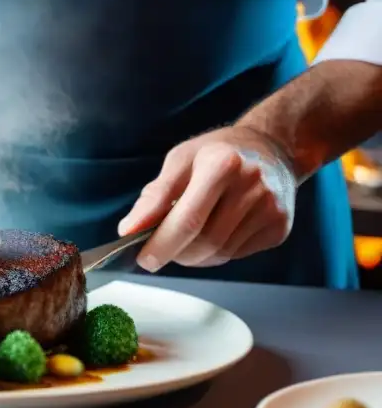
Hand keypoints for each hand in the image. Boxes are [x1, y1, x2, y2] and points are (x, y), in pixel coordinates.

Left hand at [117, 125, 297, 271]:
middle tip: (160, 249)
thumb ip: (154, 195)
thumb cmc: (217, 152)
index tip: (144, 259)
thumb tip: (129, 230)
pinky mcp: (279, 228)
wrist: (273, 148)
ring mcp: (271, 210)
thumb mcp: (180, 160)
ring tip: (184, 240)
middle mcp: (252, 187)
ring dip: (194, 256)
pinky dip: (216, 252)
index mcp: (222, 164)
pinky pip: (237, 254)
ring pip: (221, 254)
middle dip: (176, 253)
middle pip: (205, 242)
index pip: (188, 219)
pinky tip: (214, 232)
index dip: (162, 244)